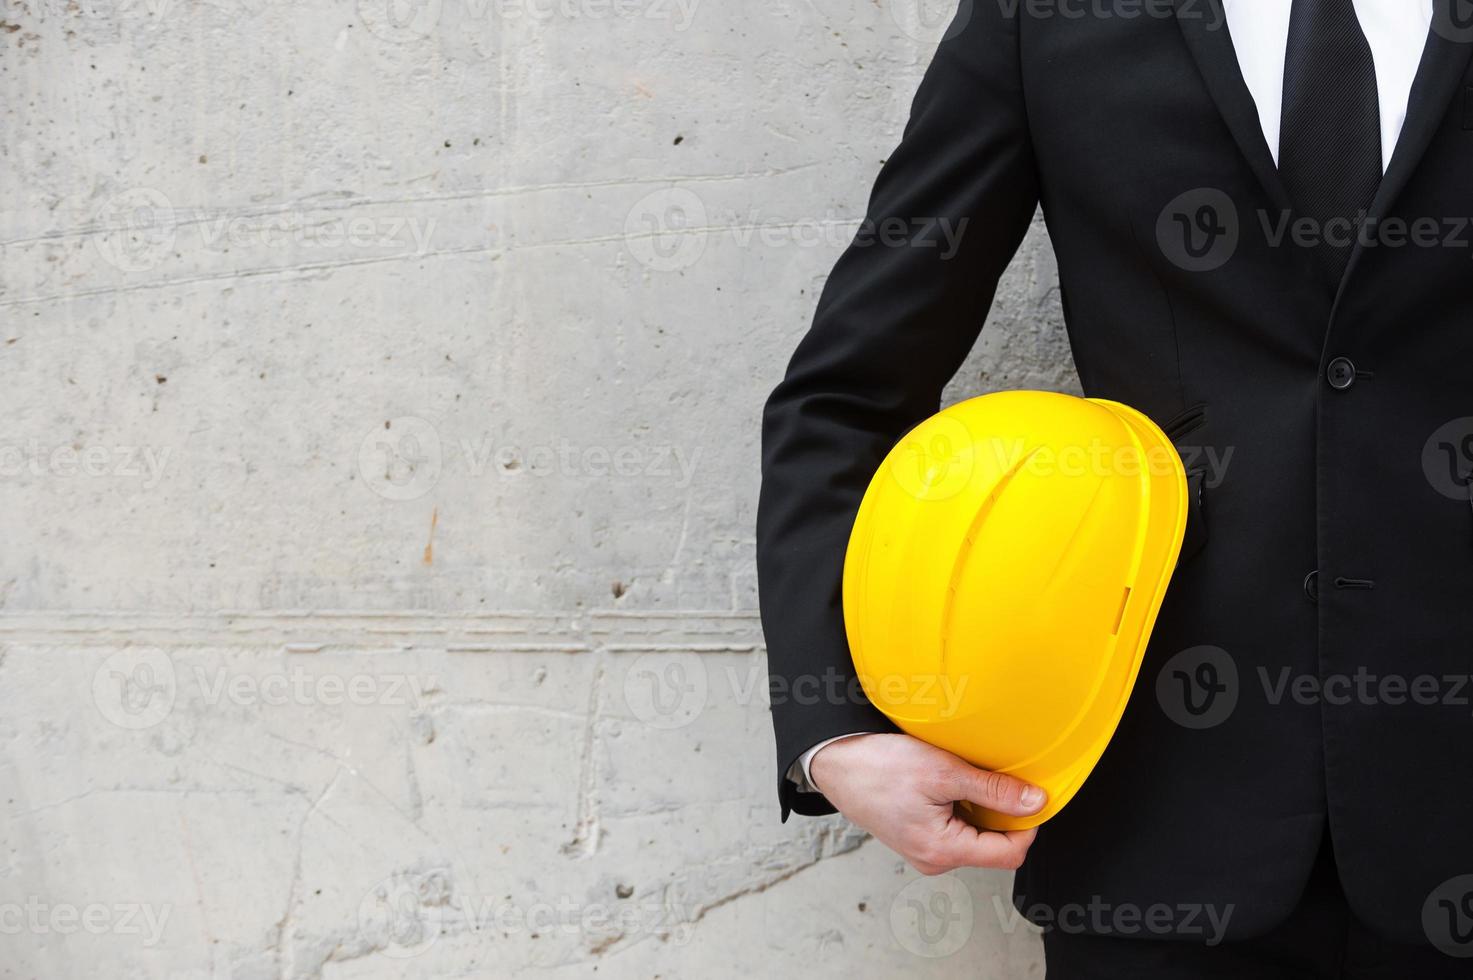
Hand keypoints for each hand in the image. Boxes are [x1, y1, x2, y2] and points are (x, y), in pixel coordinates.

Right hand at [808, 732, 1043, 875]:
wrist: (835, 762)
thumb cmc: (878, 767)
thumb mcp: (944, 771)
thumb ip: (994, 790)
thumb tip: (1036, 802)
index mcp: (943, 851)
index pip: (1011, 852)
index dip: (1028, 823)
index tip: (1029, 791)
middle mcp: (935, 860)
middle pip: (994, 845)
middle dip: (1002, 812)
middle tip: (991, 775)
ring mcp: (926, 852)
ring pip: (975, 835)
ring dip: (980, 807)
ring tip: (960, 776)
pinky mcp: (919, 838)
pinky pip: (956, 828)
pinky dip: (961, 806)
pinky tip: (946, 782)